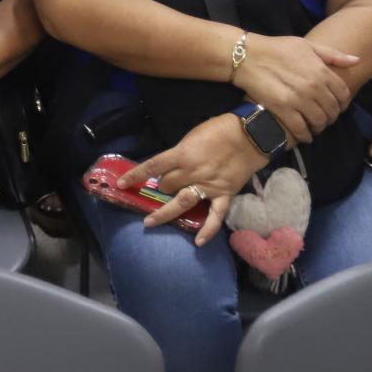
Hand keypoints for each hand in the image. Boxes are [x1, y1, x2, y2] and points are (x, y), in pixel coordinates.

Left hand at [118, 114, 266, 243]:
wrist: (250, 135)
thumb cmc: (219, 129)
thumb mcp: (193, 135)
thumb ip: (180, 152)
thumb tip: (169, 165)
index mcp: (182, 153)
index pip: (153, 166)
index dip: (135, 175)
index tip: (121, 183)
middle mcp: (192, 171)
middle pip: (166, 185)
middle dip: (160, 188)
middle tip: (161, 189)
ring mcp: (208, 185)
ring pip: (182, 202)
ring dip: (165, 213)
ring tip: (150, 222)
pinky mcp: (224, 194)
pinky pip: (214, 216)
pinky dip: (207, 230)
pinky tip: (198, 242)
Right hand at [230, 33, 359, 141]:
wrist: (247, 56)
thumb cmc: (277, 48)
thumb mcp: (306, 46)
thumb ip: (332, 55)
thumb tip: (357, 60)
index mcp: (321, 71)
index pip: (343, 95)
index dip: (342, 103)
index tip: (335, 106)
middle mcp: (314, 87)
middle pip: (332, 111)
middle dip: (330, 116)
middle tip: (323, 118)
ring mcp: (299, 100)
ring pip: (319, 122)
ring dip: (319, 127)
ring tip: (313, 126)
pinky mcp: (283, 110)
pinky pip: (301, 129)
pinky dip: (305, 136)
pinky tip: (303, 135)